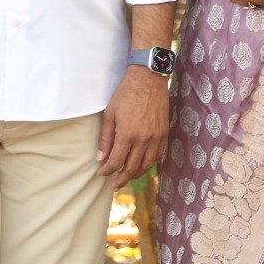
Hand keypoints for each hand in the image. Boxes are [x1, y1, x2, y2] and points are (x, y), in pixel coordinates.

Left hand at [96, 68, 168, 188]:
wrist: (148, 79)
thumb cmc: (126, 94)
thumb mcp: (110, 114)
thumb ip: (106, 138)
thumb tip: (100, 158)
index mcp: (128, 135)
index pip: (116, 162)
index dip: (107, 171)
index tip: (101, 174)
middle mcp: (143, 140)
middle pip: (132, 168)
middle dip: (121, 179)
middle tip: (114, 185)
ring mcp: (156, 138)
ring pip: (146, 165)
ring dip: (136, 174)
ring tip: (127, 178)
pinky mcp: (164, 133)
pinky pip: (157, 156)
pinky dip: (149, 164)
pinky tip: (142, 165)